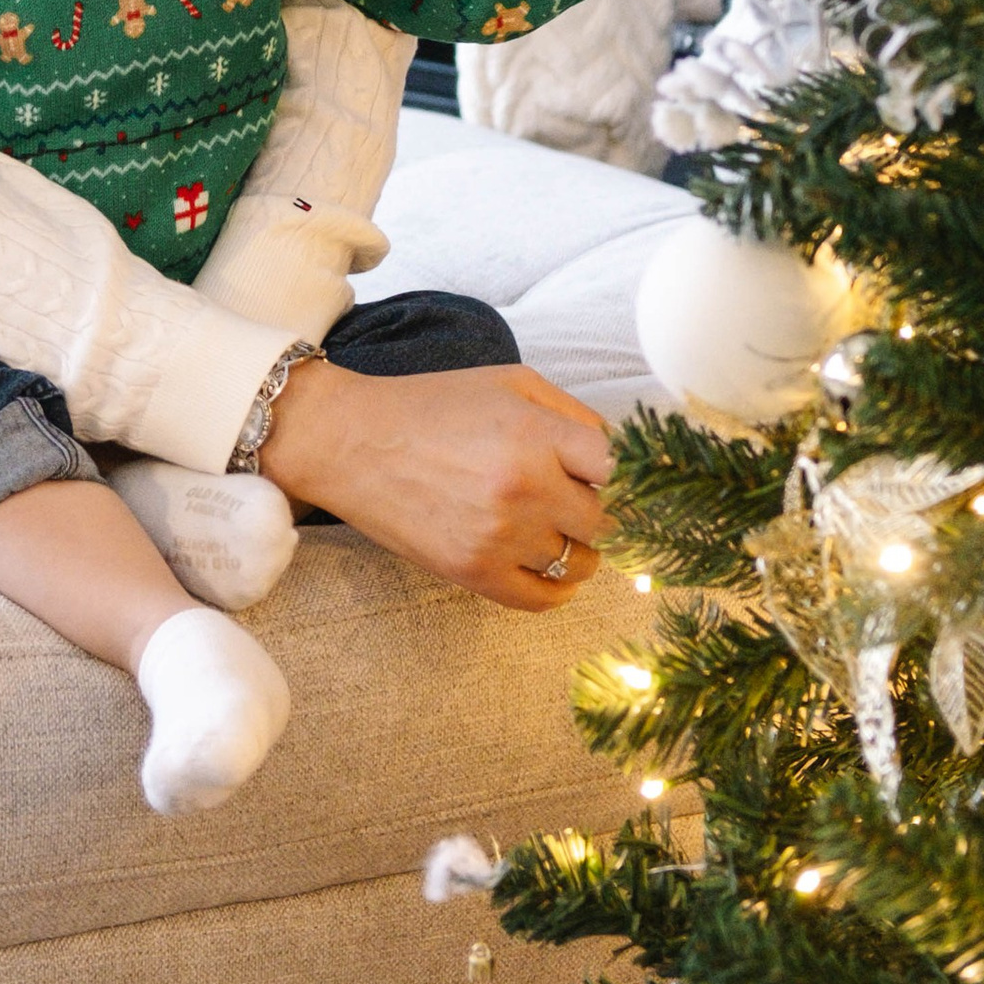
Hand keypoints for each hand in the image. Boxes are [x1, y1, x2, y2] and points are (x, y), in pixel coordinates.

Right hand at [260, 355, 613, 609]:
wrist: (349, 442)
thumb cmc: (433, 406)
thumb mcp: (511, 383)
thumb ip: (574, 415)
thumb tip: (625, 454)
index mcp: (536, 435)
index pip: (623, 471)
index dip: (634, 477)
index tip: (629, 480)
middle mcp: (523, 489)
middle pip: (608, 522)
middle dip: (602, 510)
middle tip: (582, 498)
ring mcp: (498, 537)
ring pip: (581, 563)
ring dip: (579, 547)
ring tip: (555, 526)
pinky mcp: (472, 572)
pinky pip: (544, 599)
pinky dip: (558, 587)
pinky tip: (548, 563)